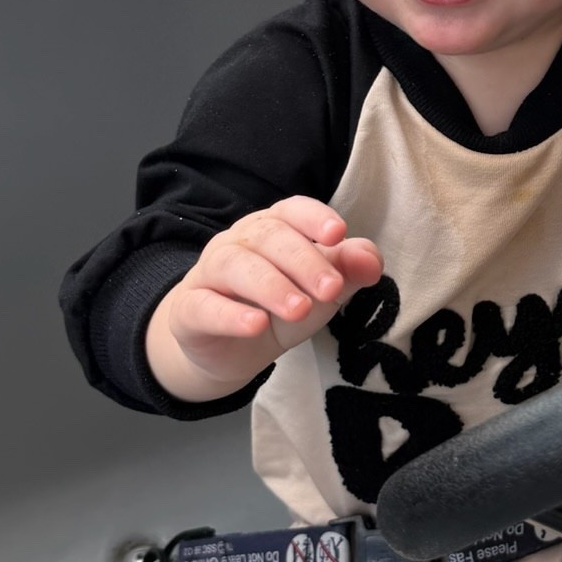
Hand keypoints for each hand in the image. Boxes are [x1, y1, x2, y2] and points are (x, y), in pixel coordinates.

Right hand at [146, 197, 383, 402]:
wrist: (227, 352)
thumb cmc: (277, 309)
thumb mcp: (319, 294)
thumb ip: (347, 272)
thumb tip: (372, 259)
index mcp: (272, 230)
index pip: (291, 210)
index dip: (313, 217)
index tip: (338, 234)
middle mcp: (238, 242)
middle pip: (268, 237)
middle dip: (303, 260)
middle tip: (331, 288)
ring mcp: (209, 273)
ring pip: (235, 266)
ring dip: (270, 285)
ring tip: (299, 307)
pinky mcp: (188, 310)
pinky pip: (204, 306)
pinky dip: (231, 315)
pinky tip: (255, 325)